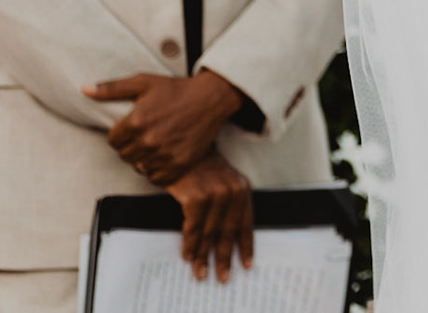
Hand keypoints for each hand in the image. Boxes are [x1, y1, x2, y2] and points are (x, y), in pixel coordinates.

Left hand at [86, 70, 243, 184]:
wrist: (212, 98)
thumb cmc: (176, 89)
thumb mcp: (144, 82)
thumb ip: (111, 88)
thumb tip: (83, 89)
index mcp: (135, 121)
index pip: (113, 142)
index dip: (122, 135)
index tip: (135, 128)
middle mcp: (148, 140)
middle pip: (125, 156)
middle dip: (133, 146)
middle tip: (148, 134)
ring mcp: (164, 154)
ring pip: (139, 168)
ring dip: (145, 159)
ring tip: (157, 144)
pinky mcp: (179, 164)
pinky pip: (156, 179)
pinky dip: (158, 171)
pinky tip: (165, 156)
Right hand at [166, 152, 253, 281]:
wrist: (180, 150)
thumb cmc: (200, 167)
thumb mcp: (223, 182)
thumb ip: (227, 204)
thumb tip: (224, 237)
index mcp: (242, 189)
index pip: (246, 224)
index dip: (246, 246)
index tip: (246, 265)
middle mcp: (232, 192)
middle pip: (228, 233)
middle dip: (224, 258)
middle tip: (222, 277)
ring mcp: (215, 195)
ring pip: (209, 234)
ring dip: (203, 256)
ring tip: (200, 273)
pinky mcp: (196, 198)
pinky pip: (193, 229)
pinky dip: (190, 244)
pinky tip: (187, 256)